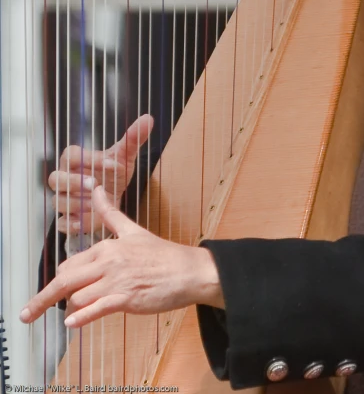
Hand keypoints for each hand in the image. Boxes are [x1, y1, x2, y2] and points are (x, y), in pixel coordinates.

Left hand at [21, 186, 223, 326]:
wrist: (189, 271)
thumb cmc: (162, 254)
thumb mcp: (133, 230)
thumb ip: (110, 213)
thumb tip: (97, 188)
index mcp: (107, 247)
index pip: (68, 266)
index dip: (59, 281)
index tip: (48, 294)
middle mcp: (108, 262)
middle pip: (64, 280)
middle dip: (43, 299)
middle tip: (27, 314)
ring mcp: (117, 281)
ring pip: (78, 298)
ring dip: (72, 310)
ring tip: (75, 317)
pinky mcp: (127, 299)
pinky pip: (96, 309)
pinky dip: (81, 318)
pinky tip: (73, 324)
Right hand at [49, 115, 153, 234]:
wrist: (113, 197)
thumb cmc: (113, 174)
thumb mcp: (124, 157)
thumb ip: (133, 138)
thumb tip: (148, 119)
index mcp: (75, 160)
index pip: (70, 155)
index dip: (87, 159)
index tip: (109, 163)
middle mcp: (65, 179)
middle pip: (55, 179)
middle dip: (73, 183)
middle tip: (95, 185)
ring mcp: (64, 199)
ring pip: (58, 201)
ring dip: (77, 204)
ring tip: (97, 205)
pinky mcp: (67, 219)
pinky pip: (61, 223)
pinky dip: (73, 224)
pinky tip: (87, 221)